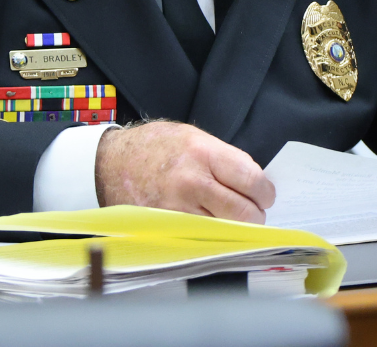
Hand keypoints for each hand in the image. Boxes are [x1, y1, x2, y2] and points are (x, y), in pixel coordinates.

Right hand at [94, 120, 275, 222]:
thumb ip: (225, 158)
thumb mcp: (193, 137)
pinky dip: (214, 236)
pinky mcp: (167, 228)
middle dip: (256, 214)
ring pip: (226, 230)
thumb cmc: (155, 147)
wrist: (110, 163)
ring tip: (233, 218)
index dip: (265, 191)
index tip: (266, 195)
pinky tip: (212, 227)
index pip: (251, 179)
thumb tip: (255, 181)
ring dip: (236, 228)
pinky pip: (203, 239)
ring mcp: (178, 209)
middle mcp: (192, 182)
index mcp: (202, 152)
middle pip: (244, 212)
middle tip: (255, 211)